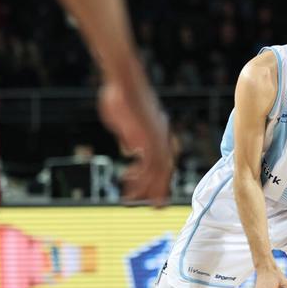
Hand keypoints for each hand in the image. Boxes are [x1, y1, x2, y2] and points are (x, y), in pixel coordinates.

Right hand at [98, 75, 173, 205]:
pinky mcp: (149, 137)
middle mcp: (162, 136)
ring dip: (147, 188)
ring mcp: (157, 136)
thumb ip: (129, 136)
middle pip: (166, 169)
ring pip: (158, 171)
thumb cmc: (120, 95)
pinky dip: (140, 177)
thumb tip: (131, 149)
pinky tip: (128, 183)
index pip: (164, 161)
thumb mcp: (125, 121)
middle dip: (160, 190)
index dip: (159, 178)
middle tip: (156, 207)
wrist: (123, 80)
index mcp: (159, 131)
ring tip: (135, 201)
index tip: (150, 190)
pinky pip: (149, 164)